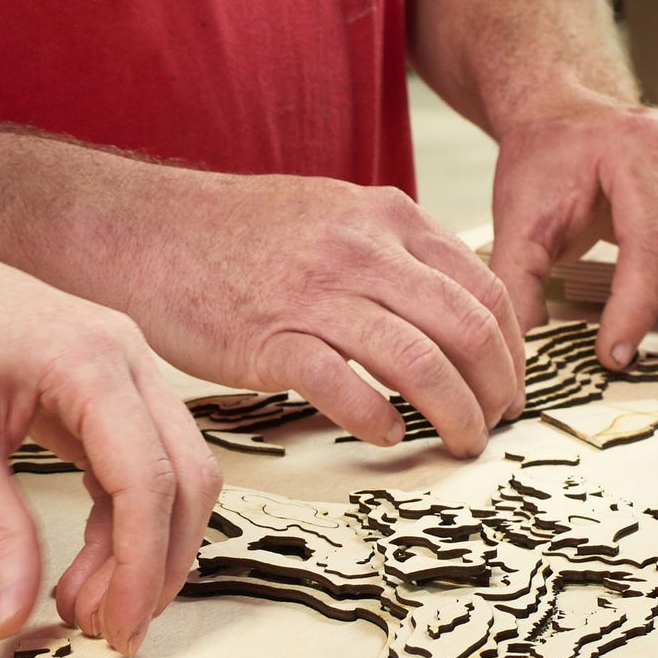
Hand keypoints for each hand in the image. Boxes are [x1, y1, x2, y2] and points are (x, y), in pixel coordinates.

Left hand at [0, 231, 220, 655]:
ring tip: (85, 609)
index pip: (148, 477)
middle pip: (185, 477)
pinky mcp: (107, 388)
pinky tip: (84, 569)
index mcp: (90, 359)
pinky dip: (121, 524)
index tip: (114, 628)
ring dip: (144, 549)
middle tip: (111, 633)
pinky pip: (139, 466)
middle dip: (158, 564)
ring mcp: (124, 368)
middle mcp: (126, 356)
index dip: (140, 565)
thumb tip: (10, 619)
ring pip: (173, 475)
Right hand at [86, 170, 524, 458]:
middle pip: (466, 329)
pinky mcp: (270, 339)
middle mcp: (362, 251)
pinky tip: (386, 436)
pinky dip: (377, 419)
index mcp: (386, 219)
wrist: (146, 230)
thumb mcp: (330, 215)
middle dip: (496, 388)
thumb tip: (439, 308)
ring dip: (453, 413)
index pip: (482, 289)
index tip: (509, 384)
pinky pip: (345, 387)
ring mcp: (316, 294)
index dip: (511, 349)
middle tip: (496, 424)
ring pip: (419, 362)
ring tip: (459, 442)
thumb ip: (388, 253)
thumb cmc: (231, 235)